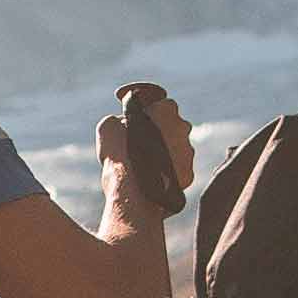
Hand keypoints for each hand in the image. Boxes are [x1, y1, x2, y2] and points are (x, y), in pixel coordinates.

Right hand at [98, 79, 189, 228]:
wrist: (133, 193)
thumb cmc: (119, 155)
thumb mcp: (108, 127)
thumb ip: (119, 119)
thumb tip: (121, 123)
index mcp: (166, 109)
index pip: (162, 104)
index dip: (149, 113)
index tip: (138, 122)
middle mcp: (183, 127)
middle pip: (172, 126)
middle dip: (159, 133)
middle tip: (139, 145)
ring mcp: (189, 152)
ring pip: (177, 149)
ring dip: (164, 154)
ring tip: (144, 165)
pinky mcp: (189, 174)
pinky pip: (178, 170)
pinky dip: (167, 173)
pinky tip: (152, 179)